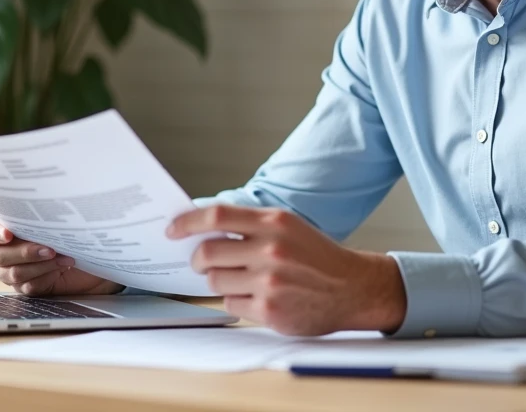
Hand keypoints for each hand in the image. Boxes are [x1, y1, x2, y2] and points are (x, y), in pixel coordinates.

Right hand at [0, 217, 123, 295]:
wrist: (92, 257)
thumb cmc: (72, 233)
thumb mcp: (59, 220)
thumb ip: (45, 214)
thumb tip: (49, 202)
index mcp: (5, 229)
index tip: (8, 233)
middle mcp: (5, 251)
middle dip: (25, 252)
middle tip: (49, 248)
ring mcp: (14, 272)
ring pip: (13, 273)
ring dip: (40, 265)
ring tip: (62, 258)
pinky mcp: (28, 287)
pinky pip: (28, 287)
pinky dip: (46, 277)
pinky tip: (61, 269)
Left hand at [166, 205, 406, 335]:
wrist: (353, 288)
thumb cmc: (316, 256)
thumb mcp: (288, 227)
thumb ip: (251, 225)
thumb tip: (204, 230)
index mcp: (274, 223)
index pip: (217, 216)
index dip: (187, 222)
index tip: (172, 230)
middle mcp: (271, 249)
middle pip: (208, 252)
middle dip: (197, 259)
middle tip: (201, 262)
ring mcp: (269, 282)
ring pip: (216, 281)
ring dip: (219, 281)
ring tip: (240, 280)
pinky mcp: (269, 310)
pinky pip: (231, 304)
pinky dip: (237, 301)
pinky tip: (258, 297)